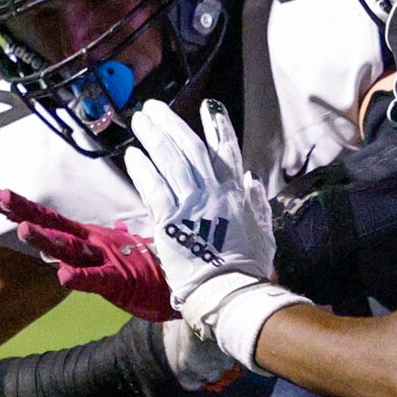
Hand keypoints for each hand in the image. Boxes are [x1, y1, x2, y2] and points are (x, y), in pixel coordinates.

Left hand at [0, 187, 172, 320]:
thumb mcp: (123, 253)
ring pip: (70, 248)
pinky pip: (96, 281)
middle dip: (18, 210)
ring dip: (46, 238)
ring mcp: (106, 261)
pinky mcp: (120, 282)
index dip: (17, 205)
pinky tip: (61, 276)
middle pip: (49, 224)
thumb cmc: (155, 268)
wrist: (190, 284)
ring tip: (21, 228)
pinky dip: (79, 278)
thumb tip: (106, 227)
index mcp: (90, 237)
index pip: (47, 218)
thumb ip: (109, 241)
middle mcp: (93, 244)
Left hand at [121, 100, 275, 331]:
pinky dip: (143, 169)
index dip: (218, 126)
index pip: (227, 151)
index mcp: (236, 194)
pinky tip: (133, 154)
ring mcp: (191, 205)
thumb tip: (250, 177)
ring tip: (139, 120)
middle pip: (190, 148)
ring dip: (154, 137)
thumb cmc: (248, 268)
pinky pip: (154, 188)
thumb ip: (258, 203)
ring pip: (170, 161)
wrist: (230, 291)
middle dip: (171, 124)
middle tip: (154, 108)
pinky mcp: (169, 221)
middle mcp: (214, 192)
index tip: (209, 105)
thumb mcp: (264, 232)